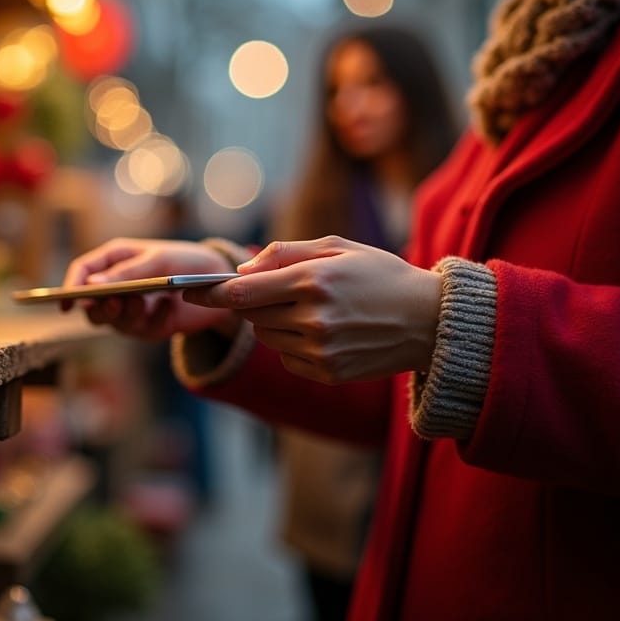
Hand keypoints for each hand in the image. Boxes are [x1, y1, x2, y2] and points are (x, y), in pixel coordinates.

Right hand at [61, 237, 239, 339]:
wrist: (219, 283)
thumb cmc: (186, 261)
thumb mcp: (158, 260)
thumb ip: (126, 272)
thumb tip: (91, 285)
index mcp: (115, 259)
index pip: (82, 272)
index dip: (71, 286)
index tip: (68, 302)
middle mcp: (118, 284)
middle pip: (91, 304)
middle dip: (100, 308)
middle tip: (116, 303)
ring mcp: (131, 307)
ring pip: (112, 322)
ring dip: (127, 314)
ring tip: (146, 303)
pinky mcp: (148, 325)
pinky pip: (141, 331)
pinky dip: (155, 320)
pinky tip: (169, 308)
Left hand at [185, 236, 441, 383]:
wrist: (429, 321)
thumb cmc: (381, 275)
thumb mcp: (337, 247)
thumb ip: (284, 252)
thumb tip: (241, 270)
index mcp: (313, 281)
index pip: (242, 292)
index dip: (210, 292)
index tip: (190, 290)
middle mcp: (313, 319)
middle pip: (251, 315)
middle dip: (257, 301)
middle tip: (284, 290)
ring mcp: (320, 350)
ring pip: (267, 337)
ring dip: (274, 322)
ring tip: (310, 309)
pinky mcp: (327, 373)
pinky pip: (287, 358)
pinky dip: (293, 345)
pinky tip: (325, 332)